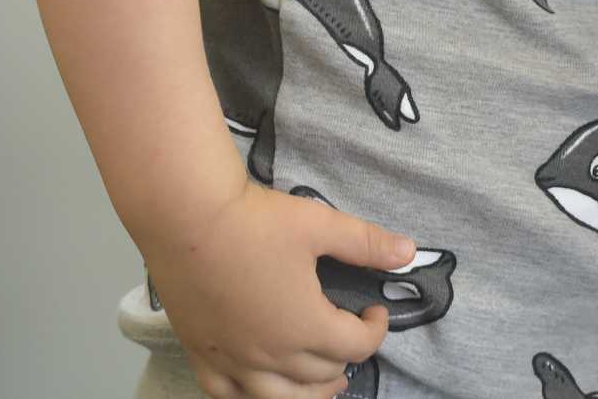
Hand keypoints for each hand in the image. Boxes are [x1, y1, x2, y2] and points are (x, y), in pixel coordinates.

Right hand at [144, 180, 412, 398]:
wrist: (187, 218)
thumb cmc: (257, 221)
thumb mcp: (322, 225)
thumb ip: (367, 244)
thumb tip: (410, 251)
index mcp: (305, 326)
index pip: (356, 347)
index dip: (376, 330)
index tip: (375, 309)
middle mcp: (269, 354)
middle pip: (321, 378)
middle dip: (345, 360)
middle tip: (351, 339)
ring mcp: (231, 359)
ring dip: (307, 393)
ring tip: (322, 382)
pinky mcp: (200, 353)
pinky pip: (226, 394)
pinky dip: (251, 395)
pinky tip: (260, 385)